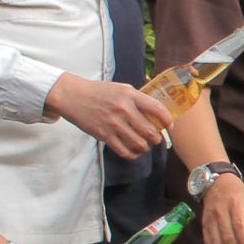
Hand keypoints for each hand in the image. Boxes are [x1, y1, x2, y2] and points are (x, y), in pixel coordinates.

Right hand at [46, 74, 174, 158]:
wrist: (73, 96)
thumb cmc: (100, 92)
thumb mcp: (121, 88)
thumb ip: (138, 99)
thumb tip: (156, 111)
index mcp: (130, 95)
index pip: (157, 109)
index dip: (167, 120)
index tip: (170, 126)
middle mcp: (124, 110)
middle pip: (150, 132)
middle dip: (156, 138)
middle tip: (155, 138)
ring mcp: (114, 124)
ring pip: (139, 144)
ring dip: (145, 148)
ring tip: (144, 145)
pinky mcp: (104, 135)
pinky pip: (125, 151)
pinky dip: (133, 154)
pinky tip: (133, 151)